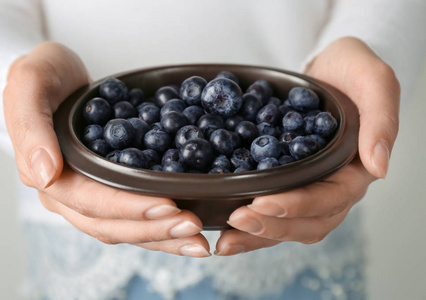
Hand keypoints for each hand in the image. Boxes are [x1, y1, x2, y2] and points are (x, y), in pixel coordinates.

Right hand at [3, 42, 209, 256]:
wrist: (55, 78)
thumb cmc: (44, 77)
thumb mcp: (30, 84)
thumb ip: (31, 128)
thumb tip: (47, 175)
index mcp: (50, 176)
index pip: (93, 202)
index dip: (131, 208)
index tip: (170, 206)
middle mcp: (70, 196)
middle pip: (113, 224)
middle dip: (156, 229)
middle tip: (195, 229)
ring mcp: (90, 197)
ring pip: (126, 229)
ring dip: (163, 237)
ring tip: (199, 241)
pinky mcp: (109, 190)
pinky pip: (134, 216)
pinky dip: (161, 225)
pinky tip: (186, 229)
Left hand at [215, 37, 399, 254]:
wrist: (330, 68)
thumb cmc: (353, 70)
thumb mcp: (374, 81)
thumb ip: (381, 120)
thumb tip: (379, 167)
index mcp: (356, 169)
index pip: (330, 199)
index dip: (297, 205)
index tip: (262, 203)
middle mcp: (333, 186)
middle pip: (307, 223)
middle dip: (271, 227)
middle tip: (235, 221)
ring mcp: (310, 186)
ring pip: (288, 225)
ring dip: (257, 235)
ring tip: (223, 243)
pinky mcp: (288, 181)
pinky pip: (272, 209)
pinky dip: (250, 222)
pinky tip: (223, 227)